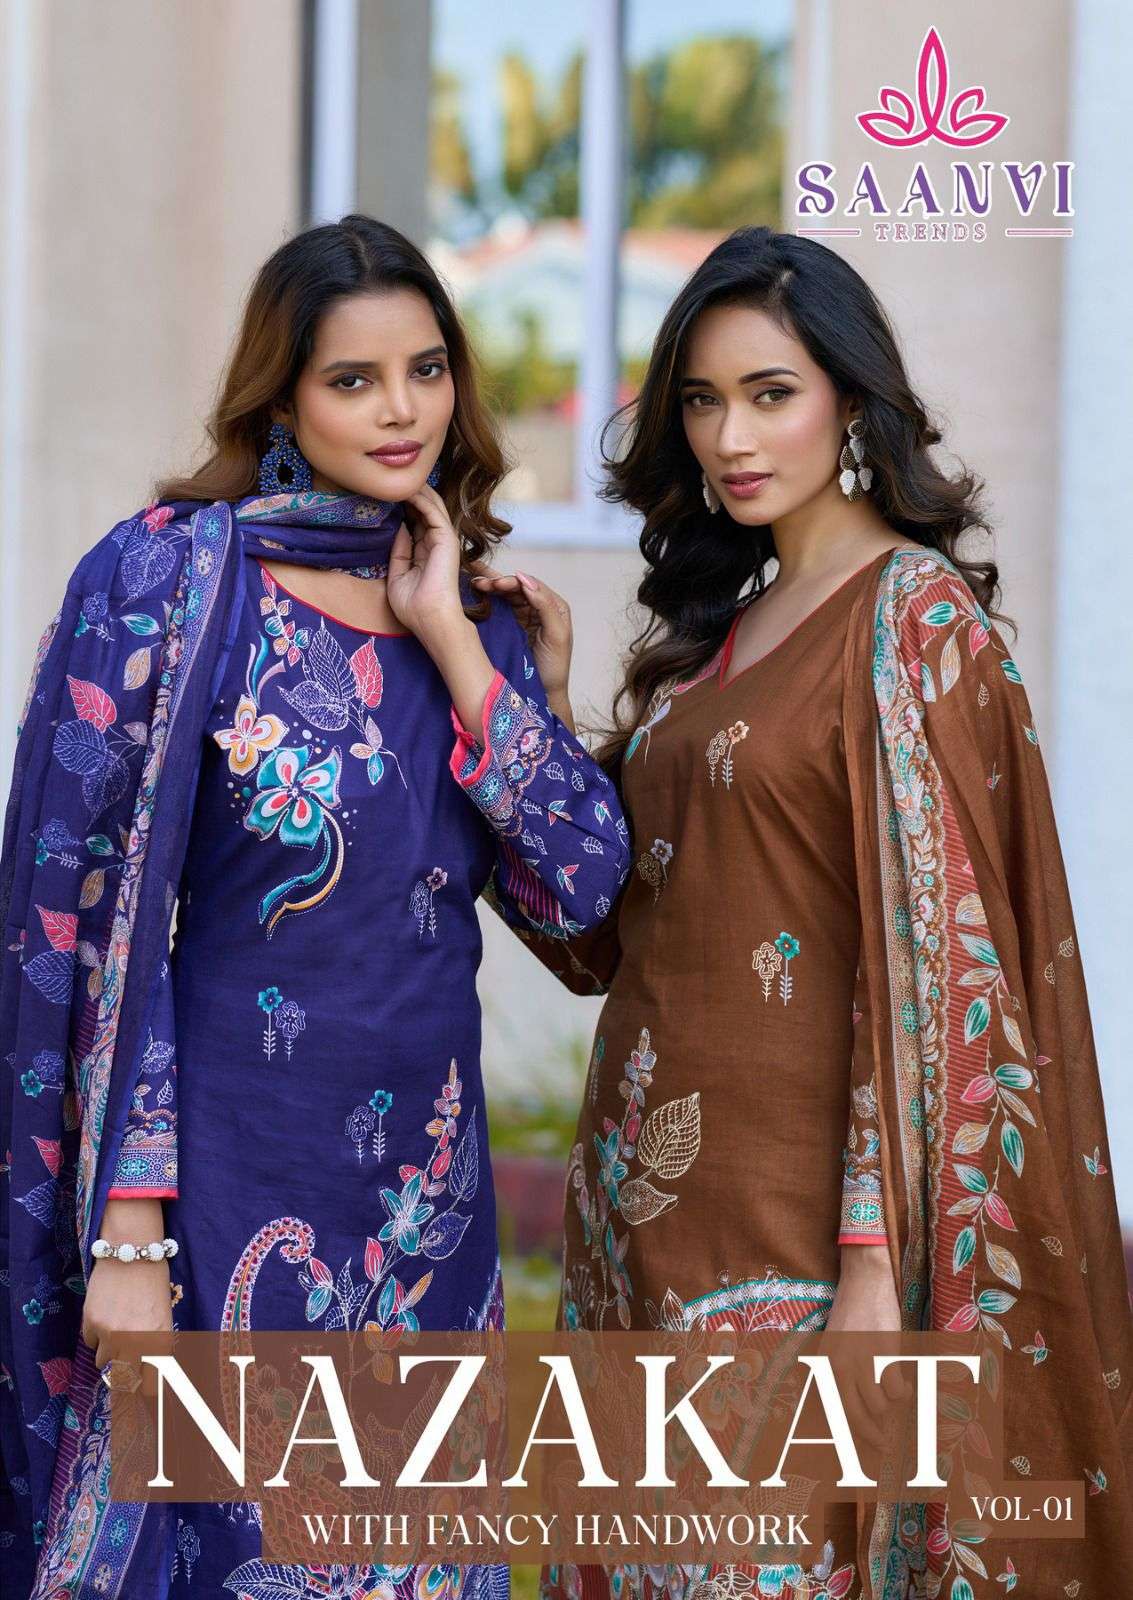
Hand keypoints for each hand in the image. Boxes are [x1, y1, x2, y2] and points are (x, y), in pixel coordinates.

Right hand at [83, 1197, 173, 1397]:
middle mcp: (135, 1341)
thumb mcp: (162, 1316)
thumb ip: (156, 1347)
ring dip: (111, 1352)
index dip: (146, 1389)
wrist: (132, 1251)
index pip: (149, 1387)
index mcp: (159, 1340)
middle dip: (125, 1374)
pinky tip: (107, 1315)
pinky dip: (97, 1335)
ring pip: (104, 1362)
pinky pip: (91, 1344)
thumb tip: (152, 1377)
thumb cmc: (153, 1283)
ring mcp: (111, 1333)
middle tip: (128, 1360)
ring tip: (119, 1328)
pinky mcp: (92, 1323)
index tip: (144, 1388)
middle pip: (122, 1381)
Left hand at [385, 484, 466, 644]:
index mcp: (426, 552)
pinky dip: (419, 498)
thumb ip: (398, 551)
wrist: (430, 619)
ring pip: (431, 505)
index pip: (415, 522)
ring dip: (414, 490)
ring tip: (397, 477)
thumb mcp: (397, 576)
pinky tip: (404, 489)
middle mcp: (436, 543)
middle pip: (424, 510)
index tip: (384, 494)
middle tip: (390, 479)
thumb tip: (399, 528)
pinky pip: (433, 511)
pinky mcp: (447, 538)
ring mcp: (444, 539)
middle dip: (409, 494)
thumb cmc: (415, 606)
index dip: (401, 507)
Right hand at [470, 569, 573, 711]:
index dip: (513, 582)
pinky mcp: (512, 627)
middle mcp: (539, 608)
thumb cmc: (554, 667)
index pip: (532, 586)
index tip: (496, 584)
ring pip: (506, 596)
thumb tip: (526, 580)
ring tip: (473, 583)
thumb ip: (545, 606)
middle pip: (517, 588)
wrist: (544, 694)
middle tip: (479, 582)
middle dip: (498, 582)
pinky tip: (476, 594)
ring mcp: (524, 617)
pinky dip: (488, 600)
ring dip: (491, 588)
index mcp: (554, 606)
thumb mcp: (556, 635)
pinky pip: (500, 608)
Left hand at [824, 1245, 910, 1464]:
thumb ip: (839, 1375)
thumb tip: (853, 1413)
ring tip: (896, 1393)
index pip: (832, 1412)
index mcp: (823, 1365)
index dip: (847, 1436)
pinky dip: (903, 1391)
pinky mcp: (882, 1353)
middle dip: (872, 1437)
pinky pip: (896, 1390)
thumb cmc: (852, 1314)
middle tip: (884, 1448)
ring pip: (879, 1406)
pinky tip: (905, 1383)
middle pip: (855, 1418)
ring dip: (890, 1404)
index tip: (860, 1452)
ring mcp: (859, 1361)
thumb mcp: (834, 1345)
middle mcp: (837, 1367)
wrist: (864, 1280)